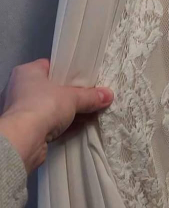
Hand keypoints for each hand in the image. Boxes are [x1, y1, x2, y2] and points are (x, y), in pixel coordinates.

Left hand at [0, 58, 113, 173]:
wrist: (24, 140)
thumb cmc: (44, 106)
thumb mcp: (72, 98)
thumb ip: (90, 96)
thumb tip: (109, 95)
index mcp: (27, 72)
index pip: (50, 67)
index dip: (68, 71)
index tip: (84, 77)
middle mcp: (20, 88)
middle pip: (51, 88)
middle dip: (71, 95)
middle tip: (90, 96)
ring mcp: (20, 110)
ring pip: (49, 107)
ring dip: (67, 112)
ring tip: (89, 113)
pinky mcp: (24, 129)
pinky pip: (46, 123)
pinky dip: (61, 124)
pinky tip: (78, 127)